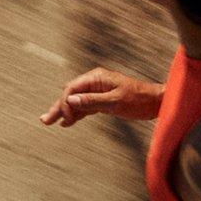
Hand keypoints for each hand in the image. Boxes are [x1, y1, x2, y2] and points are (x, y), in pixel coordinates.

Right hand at [43, 67, 163, 126]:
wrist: (156, 103)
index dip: (65, 103)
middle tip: (44, 120)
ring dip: (64, 112)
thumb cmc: (139, 100)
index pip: (72, 88)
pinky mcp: (103, 101)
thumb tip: (71, 99)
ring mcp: (98, 92)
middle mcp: (95, 82)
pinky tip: (67, 123)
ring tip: (49, 122)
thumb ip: (92, 101)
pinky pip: (86, 107)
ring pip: (77, 102)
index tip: (65, 118)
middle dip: (58, 107)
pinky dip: (76, 115)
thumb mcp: (115, 102)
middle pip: (71, 94)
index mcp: (97, 77)